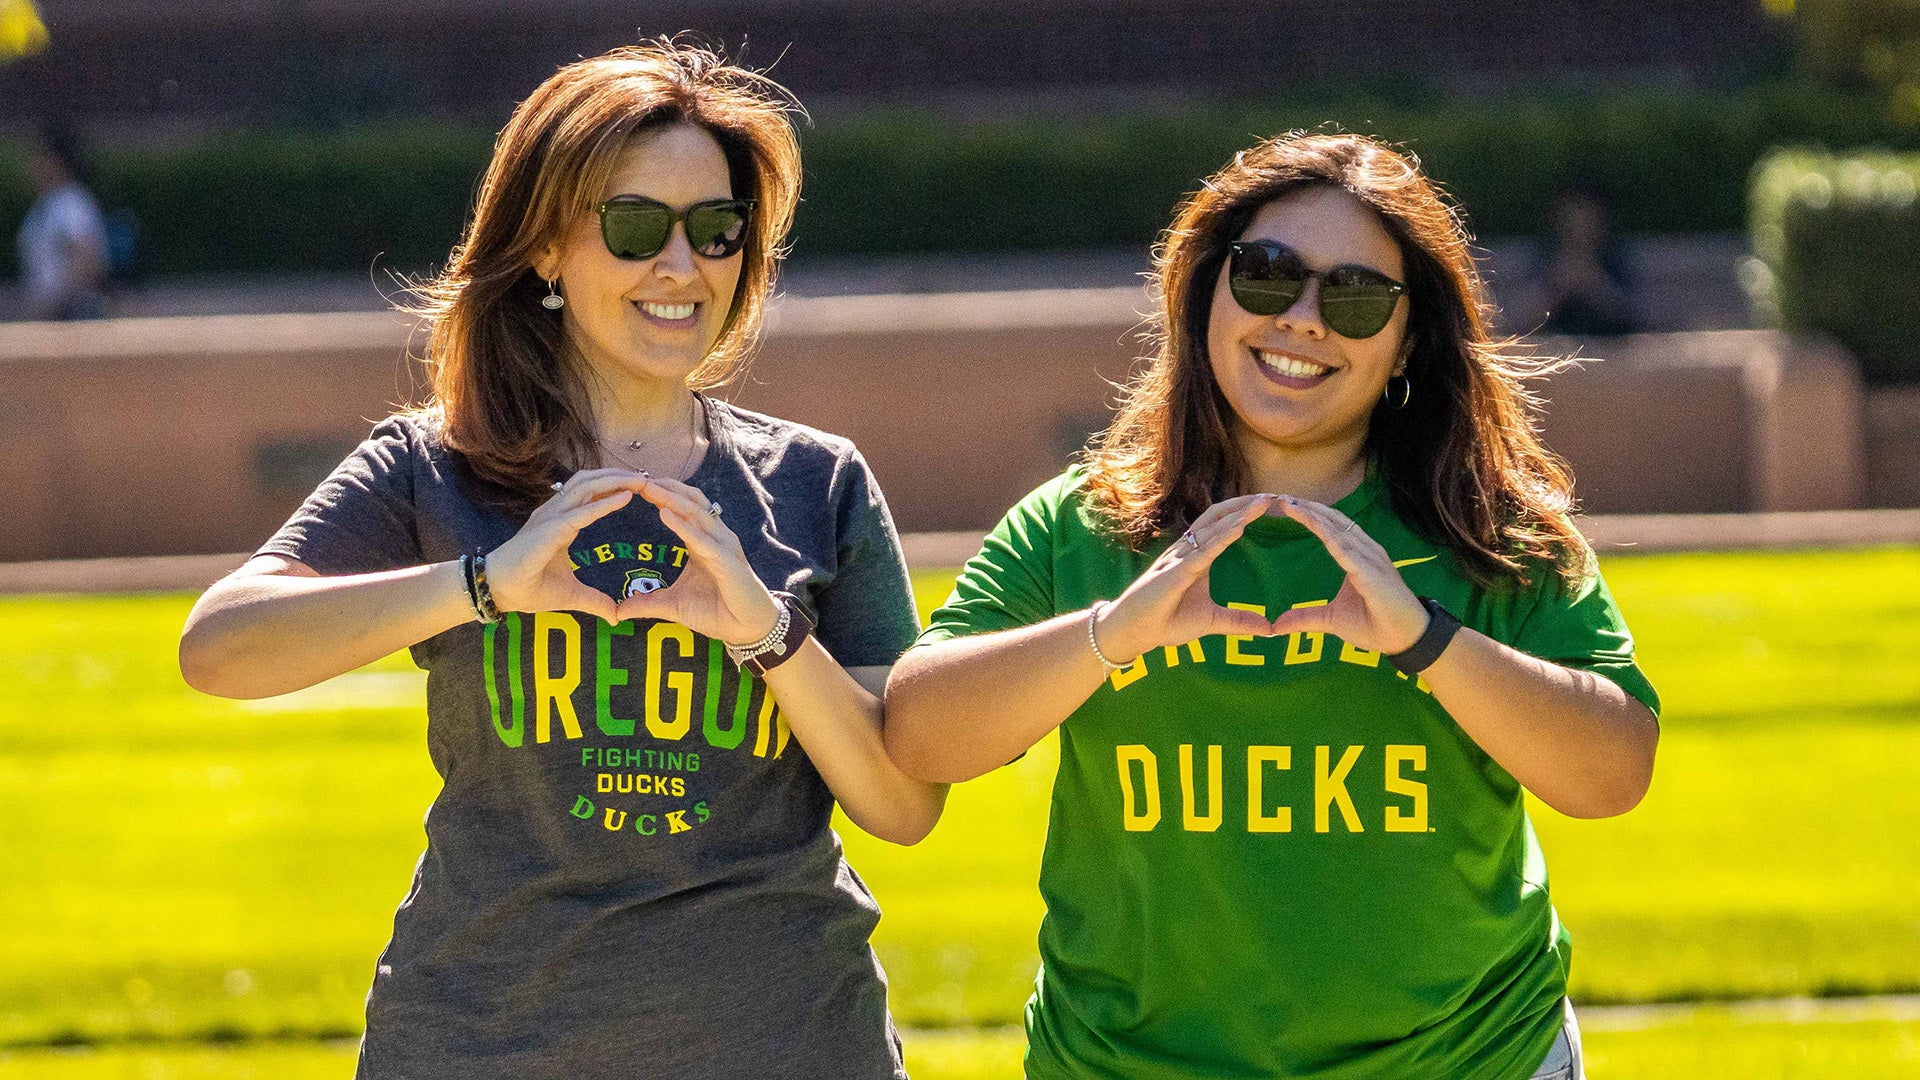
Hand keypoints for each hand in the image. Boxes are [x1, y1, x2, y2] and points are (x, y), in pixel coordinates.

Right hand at [485, 469, 649, 622]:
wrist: (500, 593)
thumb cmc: (529, 587)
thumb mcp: (572, 595)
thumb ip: (595, 601)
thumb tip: (615, 616)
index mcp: (562, 521)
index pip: (590, 493)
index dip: (614, 486)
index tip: (640, 487)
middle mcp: (556, 512)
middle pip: (591, 482)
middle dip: (619, 476)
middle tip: (648, 478)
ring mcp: (550, 518)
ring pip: (585, 488)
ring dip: (615, 482)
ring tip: (641, 482)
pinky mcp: (548, 531)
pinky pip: (579, 513)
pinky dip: (603, 504)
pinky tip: (625, 499)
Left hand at [613, 476, 780, 643]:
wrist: (746, 630)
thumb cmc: (717, 612)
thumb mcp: (674, 606)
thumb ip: (647, 603)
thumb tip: (619, 610)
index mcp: (703, 542)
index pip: (683, 509)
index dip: (661, 495)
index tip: (634, 487)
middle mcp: (716, 538)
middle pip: (690, 503)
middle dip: (665, 488)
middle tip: (637, 478)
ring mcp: (723, 548)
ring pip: (697, 514)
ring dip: (671, 499)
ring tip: (647, 488)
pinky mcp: (727, 563)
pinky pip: (703, 540)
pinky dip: (683, 527)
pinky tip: (664, 515)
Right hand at [1094, 493, 1282, 661]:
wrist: (1134, 632)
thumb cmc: (1166, 621)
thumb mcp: (1212, 621)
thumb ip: (1239, 621)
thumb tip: (1270, 630)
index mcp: (1198, 558)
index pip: (1222, 526)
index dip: (1243, 514)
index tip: (1270, 506)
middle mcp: (1188, 552)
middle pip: (1218, 518)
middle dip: (1244, 505)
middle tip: (1273, 496)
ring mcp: (1180, 560)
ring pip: (1211, 529)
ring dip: (1237, 515)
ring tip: (1261, 504)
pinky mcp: (1175, 573)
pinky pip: (1202, 552)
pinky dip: (1222, 538)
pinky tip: (1240, 528)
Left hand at [1268, 496, 1429, 653]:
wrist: (1406, 641)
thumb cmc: (1375, 625)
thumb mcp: (1332, 620)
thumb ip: (1306, 618)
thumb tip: (1276, 626)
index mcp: (1358, 556)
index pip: (1331, 527)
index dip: (1311, 514)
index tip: (1286, 504)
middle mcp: (1366, 552)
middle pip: (1335, 522)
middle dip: (1309, 508)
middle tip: (1282, 497)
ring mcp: (1372, 562)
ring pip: (1341, 532)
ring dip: (1316, 518)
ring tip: (1293, 506)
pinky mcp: (1374, 576)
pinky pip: (1351, 555)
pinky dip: (1334, 540)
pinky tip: (1318, 530)